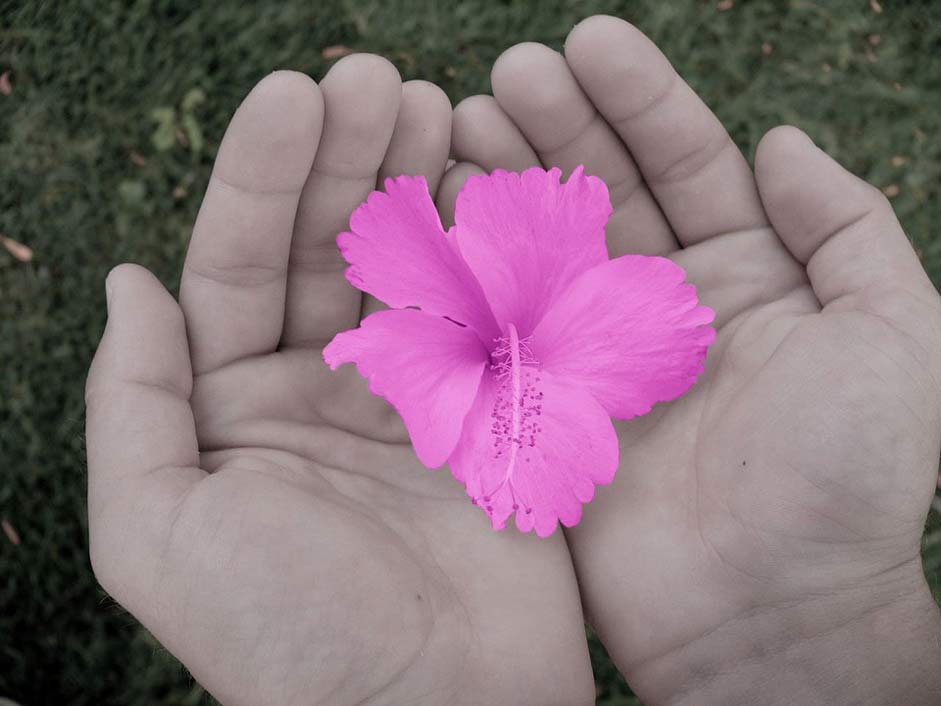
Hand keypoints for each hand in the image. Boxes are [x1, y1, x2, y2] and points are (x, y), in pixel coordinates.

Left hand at [85, 59, 594, 705]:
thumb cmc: (288, 638)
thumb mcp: (158, 531)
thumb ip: (133, 404)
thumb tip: (128, 283)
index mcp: (235, 405)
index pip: (237, 262)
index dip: (263, 175)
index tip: (298, 94)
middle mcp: (321, 387)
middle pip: (325, 246)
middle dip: (346, 158)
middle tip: (378, 78)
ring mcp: (413, 392)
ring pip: (408, 264)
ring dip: (416, 183)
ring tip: (433, 106)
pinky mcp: (490, 410)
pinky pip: (484, 310)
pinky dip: (486, 245)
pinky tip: (489, 182)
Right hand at [450, 16, 940, 705]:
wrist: (773, 615)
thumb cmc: (847, 480)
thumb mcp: (894, 334)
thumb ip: (845, 227)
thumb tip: (781, 138)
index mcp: (748, 277)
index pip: (686, 162)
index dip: (638, 99)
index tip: (585, 42)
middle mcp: (663, 305)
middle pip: (601, 192)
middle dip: (554, 127)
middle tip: (500, 76)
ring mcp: (596, 354)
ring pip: (542, 246)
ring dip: (503, 181)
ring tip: (454, 121)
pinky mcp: (546, 407)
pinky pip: (502, 323)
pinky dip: (471, 266)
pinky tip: (440, 212)